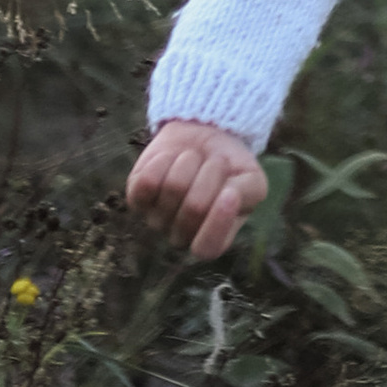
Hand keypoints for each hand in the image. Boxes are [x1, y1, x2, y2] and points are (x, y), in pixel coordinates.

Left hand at [127, 118, 269, 261]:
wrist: (204, 138)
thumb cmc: (231, 165)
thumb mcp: (251, 179)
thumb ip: (248, 193)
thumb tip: (229, 195)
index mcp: (213, 238)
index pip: (208, 248)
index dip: (218, 223)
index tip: (231, 193)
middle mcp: (182, 236)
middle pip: (194, 207)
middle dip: (211, 173)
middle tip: (217, 162)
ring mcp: (156, 219)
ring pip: (172, 188)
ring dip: (190, 161)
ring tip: (195, 159)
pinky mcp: (136, 198)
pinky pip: (147, 181)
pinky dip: (165, 160)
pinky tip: (172, 158)